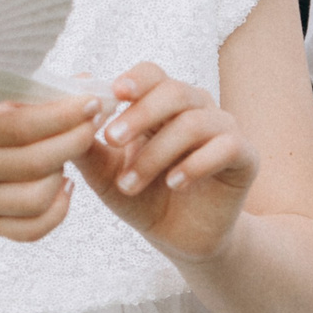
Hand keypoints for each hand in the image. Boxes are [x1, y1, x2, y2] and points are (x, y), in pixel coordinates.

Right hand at [0, 94, 103, 243]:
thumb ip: (27, 101)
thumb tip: (84, 84)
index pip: (15, 126)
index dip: (59, 116)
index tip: (89, 103)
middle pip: (32, 163)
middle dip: (73, 142)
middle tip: (92, 126)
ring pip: (36, 199)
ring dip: (61, 175)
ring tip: (64, 158)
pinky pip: (33, 229)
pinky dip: (59, 210)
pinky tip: (64, 187)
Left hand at [75, 62, 256, 261]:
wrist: (179, 237)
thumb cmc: (140, 195)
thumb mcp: (103, 172)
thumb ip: (85, 144)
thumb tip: (66, 107)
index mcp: (160, 104)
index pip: (151, 74)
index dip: (134, 79)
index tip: (113, 93)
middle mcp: (195, 109)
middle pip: (173, 91)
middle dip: (139, 114)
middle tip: (111, 140)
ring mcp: (223, 129)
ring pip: (194, 122)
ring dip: (156, 153)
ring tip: (130, 183)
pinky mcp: (245, 157)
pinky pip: (227, 146)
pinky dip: (196, 164)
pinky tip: (175, 183)